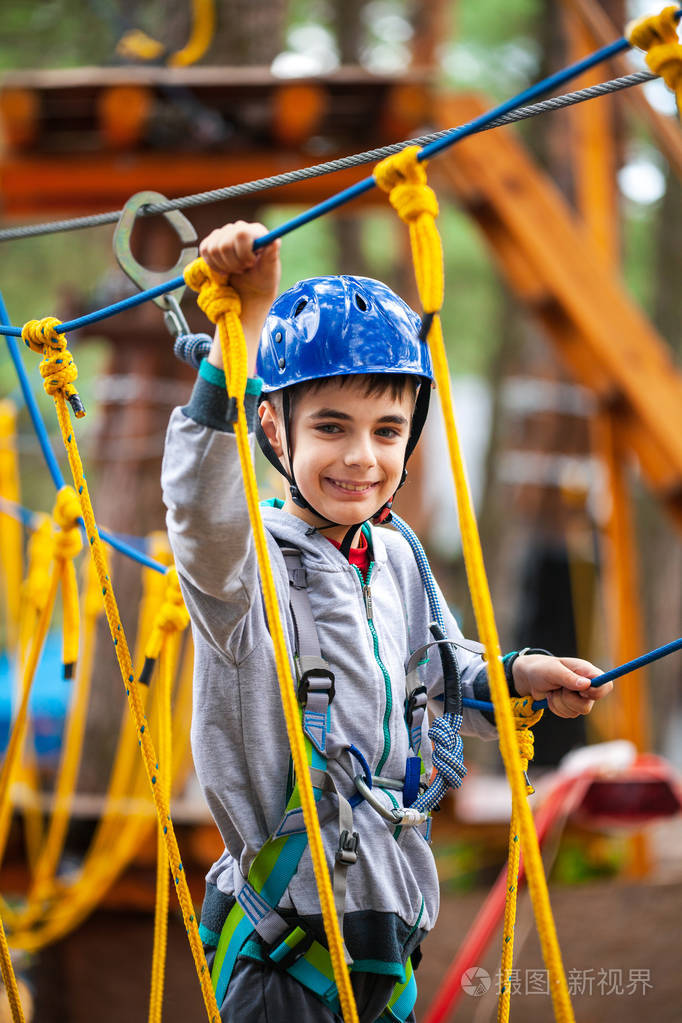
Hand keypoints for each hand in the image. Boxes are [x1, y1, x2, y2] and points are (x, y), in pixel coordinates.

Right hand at [199, 221, 280, 374]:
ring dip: (221, 268)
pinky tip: (222, 277)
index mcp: (259, 236)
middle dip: (232, 262)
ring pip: (212, 246)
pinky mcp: (210, 249)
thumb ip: (270, 258)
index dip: (243, 250)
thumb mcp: (269, 278)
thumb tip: (273, 241)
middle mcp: (241, 232)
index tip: (247, 266)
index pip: (245, 231)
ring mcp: (224, 239)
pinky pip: (203, 253)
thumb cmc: (260, 295)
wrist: (243, 308)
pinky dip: (211, 269)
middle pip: (226, 236)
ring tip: (232, 279)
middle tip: (242, 275)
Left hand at [511, 654, 612, 718]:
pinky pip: (567, 714)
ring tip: (553, 690)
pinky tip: (551, 697)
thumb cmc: (542, 669)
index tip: (581, 691)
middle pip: (588, 705)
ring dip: (560, 702)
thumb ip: (569, 678)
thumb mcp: (553, 670)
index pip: (606, 685)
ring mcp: (579, 698)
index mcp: (586, 672)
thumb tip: (587, 685)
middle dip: (569, 700)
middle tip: (559, 689)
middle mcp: (586, 686)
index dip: (597, 692)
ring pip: (577, 712)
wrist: (529, 678)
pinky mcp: (571, 706)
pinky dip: (556, 707)